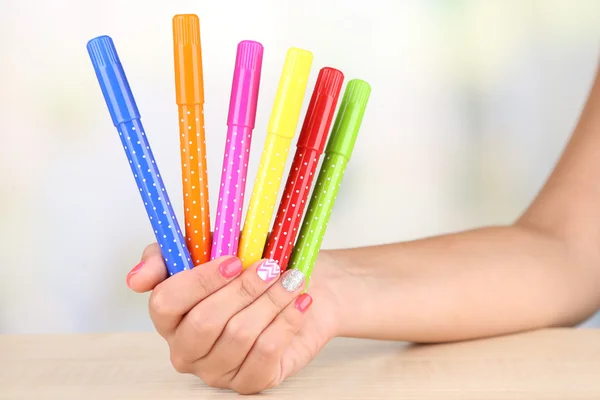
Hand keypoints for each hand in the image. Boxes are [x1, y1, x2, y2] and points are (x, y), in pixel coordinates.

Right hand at [126, 244, 341, 393]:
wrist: (291, 284)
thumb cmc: (246, 266)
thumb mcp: (208, 245)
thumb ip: (168, 254)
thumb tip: (136, 279)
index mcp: (168, 316)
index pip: (165, 303)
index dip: (200, 280)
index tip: (233, 260)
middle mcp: (186, 349)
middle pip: (205, 322)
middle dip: (243, 290)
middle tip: (269, 267)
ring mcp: (216, 371)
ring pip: (240, 336)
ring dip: (271, 301)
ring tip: (291, 279)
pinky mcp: (250, 382)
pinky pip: (266, 355)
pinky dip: (287, 322)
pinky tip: (299, 302)